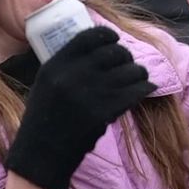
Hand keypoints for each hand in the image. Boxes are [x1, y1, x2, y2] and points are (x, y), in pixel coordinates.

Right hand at [5, 26, 154, 188]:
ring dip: (138, 72)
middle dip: (125, 56)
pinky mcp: (105, 112)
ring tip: (139, 76)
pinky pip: (135, 92)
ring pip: (129, 71)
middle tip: (127, 63)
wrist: (42, 154)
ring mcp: (90, 94)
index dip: (107, 35)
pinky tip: (146, 89)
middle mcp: (73, 75)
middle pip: (113, 52)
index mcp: (56, 65)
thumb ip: (67, 65)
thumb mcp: (46, 82)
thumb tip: (99, 49)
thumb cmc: (44, 118)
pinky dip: (144, 88)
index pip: (88, 36)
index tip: (115, 39)